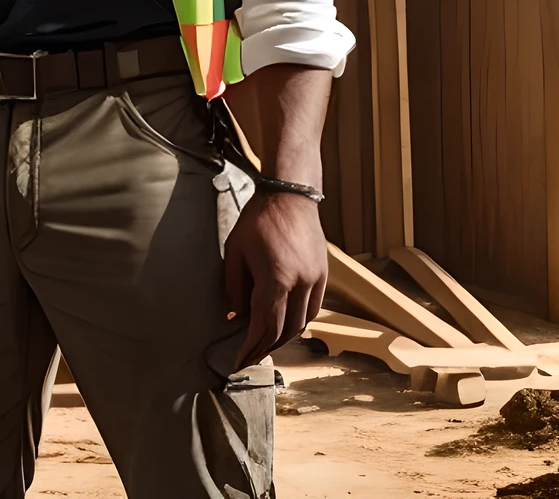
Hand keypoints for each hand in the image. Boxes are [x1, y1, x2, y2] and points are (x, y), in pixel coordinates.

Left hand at [223, 190, 327, 368]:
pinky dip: (299, 320)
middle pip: (287, 330)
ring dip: (285, 337)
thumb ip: (234, 288)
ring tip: (266, 344)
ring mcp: (316, 279)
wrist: (290, 195)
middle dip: (267, 347)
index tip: (239, 362)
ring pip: (304, 322)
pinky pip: (313, 307)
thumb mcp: (235, 252)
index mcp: (276, 278)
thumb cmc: (258, 220)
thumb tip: (235, 318)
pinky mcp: (323, 274)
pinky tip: (286, 323)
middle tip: (250, 357)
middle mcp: (301, 283)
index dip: (251, 348)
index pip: (265, 326)